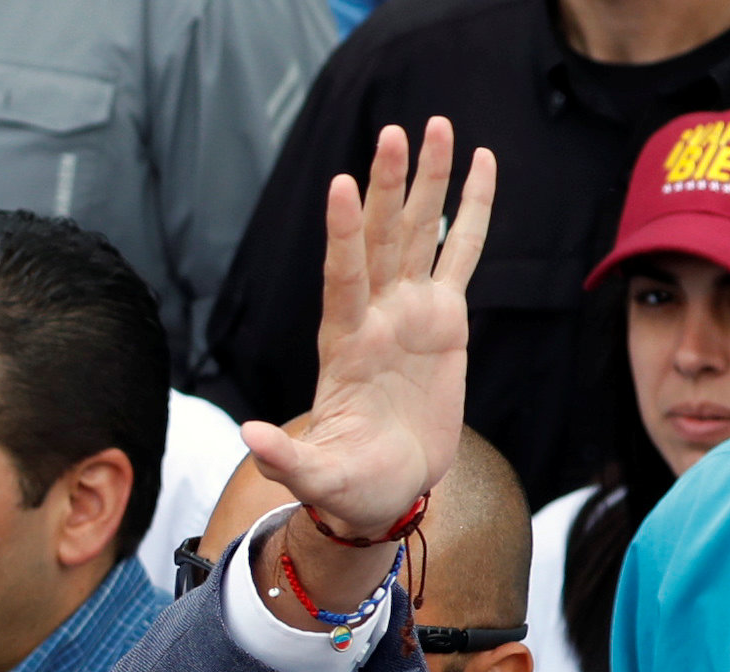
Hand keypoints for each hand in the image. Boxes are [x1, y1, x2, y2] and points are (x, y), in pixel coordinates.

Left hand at [242, 117, 494, 540]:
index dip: (344, 235)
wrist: (386, 490)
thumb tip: (248, 439)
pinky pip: (461, 255)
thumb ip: (286, 458)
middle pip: (382, 241)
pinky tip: (481, 164)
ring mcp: (409, 313)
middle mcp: (373, 316)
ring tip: (438, 125)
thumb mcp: (315, 477)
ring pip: (419, 235)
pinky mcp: (444, 320)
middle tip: (394, 133)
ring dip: (428, 182)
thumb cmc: (347, 486)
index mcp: (343, 346)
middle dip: (388, 187)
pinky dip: (472, 211)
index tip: (342, 186)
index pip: (342, 279)